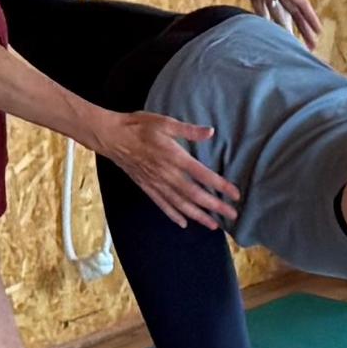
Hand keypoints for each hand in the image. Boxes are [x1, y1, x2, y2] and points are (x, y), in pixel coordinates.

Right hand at [99, 110, 242, 228]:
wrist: (111, 137)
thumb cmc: (139, 126)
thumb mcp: (165, 122)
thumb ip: (189, 130)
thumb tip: (210, 132)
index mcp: (175, 157)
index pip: (203, 175)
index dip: (220, 186)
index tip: (235, 195)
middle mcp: (167, 174)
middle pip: (195, 195)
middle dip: (214, 206)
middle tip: (232, 216)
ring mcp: (156, 183)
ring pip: (180, 204)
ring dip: (198, 215)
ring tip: (213, 225)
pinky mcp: (146, 187)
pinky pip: (162, 204)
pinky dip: (173, 215)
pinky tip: (183, 223)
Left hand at [204, 0, 323, 42]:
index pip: (300, 3)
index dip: (310, 17)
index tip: (319, 31)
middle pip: (293, 12)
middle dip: (303, 28)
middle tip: (311, 46)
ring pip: (279, 14)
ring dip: (287, 28)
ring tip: (293, 44)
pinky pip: (262, 11)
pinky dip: (267, 22)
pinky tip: (270, 33)